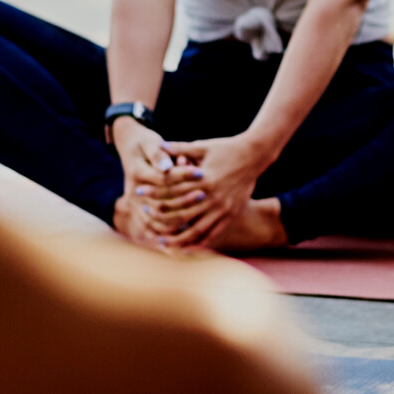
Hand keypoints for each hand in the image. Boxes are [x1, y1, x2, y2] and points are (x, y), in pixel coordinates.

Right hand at [111, 117, 194, 248]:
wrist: (130, 150)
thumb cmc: (144, 143)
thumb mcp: (150, 143)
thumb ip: (158, 155)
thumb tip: (167, 167)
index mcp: (137, 172)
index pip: (163, 179)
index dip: (183, 176)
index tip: (202, 172)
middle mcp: (134, 191)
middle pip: (161, 202)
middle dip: (183, 199)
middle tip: (203, 194)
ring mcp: (135, 204)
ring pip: (156, 219)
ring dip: (177, 218)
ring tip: (197, 215)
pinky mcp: (139, 212)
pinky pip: (153, 227)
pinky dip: (168, 231)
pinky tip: (186, 229)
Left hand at [149, 132, 275, 249]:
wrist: (254, 155)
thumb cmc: (227, 148)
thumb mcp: (203, 146)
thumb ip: (180, 147)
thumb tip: (159, 144)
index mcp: (203, 180)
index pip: (172, 190)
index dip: (154, 192)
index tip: (138, 193)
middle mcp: (212, 197)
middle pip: (181, 214)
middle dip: (160, 218)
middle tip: (145, 218)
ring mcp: (222, 208)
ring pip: (196, 230)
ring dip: (178, 239)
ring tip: (162, 243)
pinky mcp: (231, 214)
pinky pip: (213, 234)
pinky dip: (199, 243)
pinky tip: (187, 248)